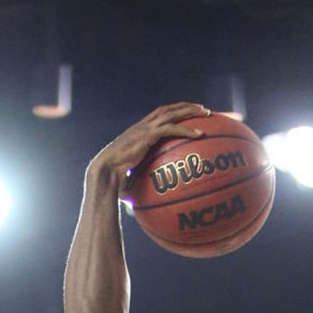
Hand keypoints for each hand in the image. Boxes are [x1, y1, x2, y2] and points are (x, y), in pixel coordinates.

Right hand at [90, 102, 209, 188]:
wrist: (105, 172)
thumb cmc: (114, 180)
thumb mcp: (130, 178)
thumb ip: (140, 183)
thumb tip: (140, 206)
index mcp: (139, 131)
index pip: (159, 116)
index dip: (174, 112)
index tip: (187, 114)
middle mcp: (142, 126)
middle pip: (168, 109)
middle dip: (186, 106)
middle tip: (203, 110)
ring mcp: (144, 128)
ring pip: (171, 113)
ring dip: (190, 111)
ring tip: (207, 114)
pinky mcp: (147, 135)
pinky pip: (171, 129)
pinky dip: (186, 129)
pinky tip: (200, 134)